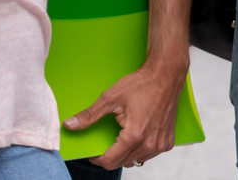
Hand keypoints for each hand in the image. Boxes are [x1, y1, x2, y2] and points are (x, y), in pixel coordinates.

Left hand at [65, 54, 189, 170]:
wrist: (166, 75)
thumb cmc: (141, 84)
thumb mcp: (110, 97)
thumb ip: (89, 115)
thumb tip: (69, 125)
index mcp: (134, 136)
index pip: (109, 161)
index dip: (97, 158)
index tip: (93, 151)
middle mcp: (149, 145)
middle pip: (121, 163)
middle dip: (111, 154)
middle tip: (107, 138)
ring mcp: (160, 145)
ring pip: (136, 161)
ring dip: (126, 153)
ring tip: (123, 134)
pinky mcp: (168, 143)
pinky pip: (148, 155)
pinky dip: (140, 149)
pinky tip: (138, 134)